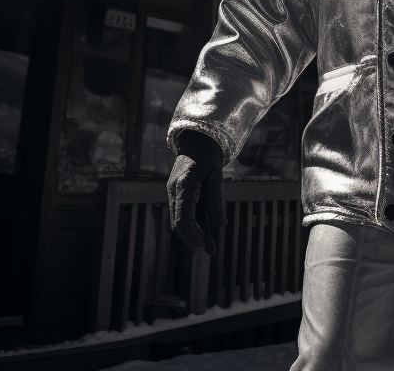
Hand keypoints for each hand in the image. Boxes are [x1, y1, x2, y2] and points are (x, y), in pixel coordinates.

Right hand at [167, 131, 226, 254]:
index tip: (203, 246)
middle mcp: (173, 191)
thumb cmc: (208, 156)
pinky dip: (193, 225)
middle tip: (210, 251)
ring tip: (210, 247)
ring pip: (179, 220)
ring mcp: (173, 193)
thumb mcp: (216, 174)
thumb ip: (216, 198)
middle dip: (193, 239)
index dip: (192, 235)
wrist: (196, 142)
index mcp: (183, 185)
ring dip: (193, 234)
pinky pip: (182, 213)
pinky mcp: (176, 194)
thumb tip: (220, 225)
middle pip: (178, 223)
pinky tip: (206, 232)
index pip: (183, 217)